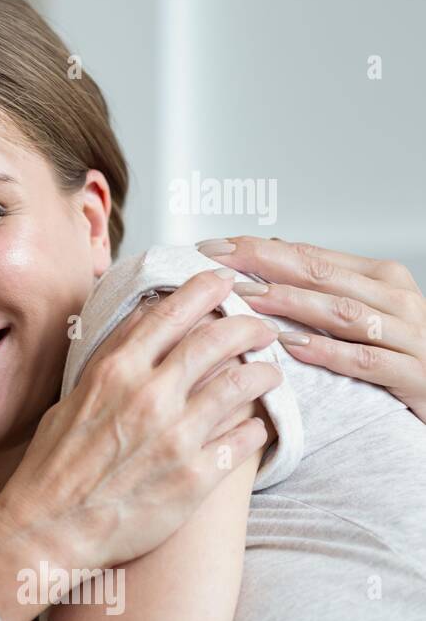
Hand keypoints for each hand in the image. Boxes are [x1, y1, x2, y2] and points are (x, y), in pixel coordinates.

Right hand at [0, 269, 281, 604]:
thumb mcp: (70, 402)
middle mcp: (149, 397)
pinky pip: (247, 437)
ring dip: (263, 371)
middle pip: (217, 339)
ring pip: (242, 384)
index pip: (169, 313)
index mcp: (115, 373)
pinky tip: (259, 424)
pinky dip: (258, 425)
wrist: (49, 529)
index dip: (204, 290)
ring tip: (269, 371)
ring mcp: (177, 436)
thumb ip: (107, 366)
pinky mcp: (197, 476)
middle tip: (260, 326)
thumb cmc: (53, 469)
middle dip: (247, 324)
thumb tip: (135, 332)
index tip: (223, 282)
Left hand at [197, 236, 425, 421]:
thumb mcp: (364, 311)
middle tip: (220, 261)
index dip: (260, 249)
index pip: (311, 255)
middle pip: (321, 275)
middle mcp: (394, 299)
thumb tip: (271, 249)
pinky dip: (327, 352)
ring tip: (247, 298)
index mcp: (380, 278)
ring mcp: (408, 335)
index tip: (216, 246)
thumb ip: (322, 284)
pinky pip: (365, 360)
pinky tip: (292, 346)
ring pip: (342, 312)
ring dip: (290, 303)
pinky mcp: (414, 374)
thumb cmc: (402, 352)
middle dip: (265, 264)